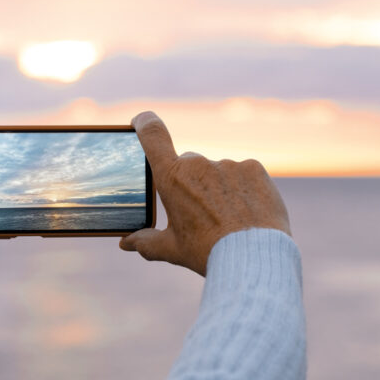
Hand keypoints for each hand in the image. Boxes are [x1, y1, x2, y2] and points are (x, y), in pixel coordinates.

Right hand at [120, 111, 289, 275]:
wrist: (252, 257)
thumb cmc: (207, 252)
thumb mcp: (172, 249)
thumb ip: (146, 242)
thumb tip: (126, 243)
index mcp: (172, 178)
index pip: (152, 135)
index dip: (145, 123)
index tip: (141, 122)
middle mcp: (198, 164)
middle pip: (188, 165)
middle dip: (190, 183)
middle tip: (200, 213)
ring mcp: (228, 164)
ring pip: (217, 171)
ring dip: (218, 188)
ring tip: (229, 219)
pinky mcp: (253, 168)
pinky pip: (243, 173)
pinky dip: (242, 188)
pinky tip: (247, 211)